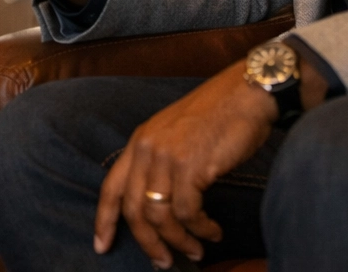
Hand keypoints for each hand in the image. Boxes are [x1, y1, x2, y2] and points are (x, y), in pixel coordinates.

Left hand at [93, 63, 277, 267]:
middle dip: (148, 242)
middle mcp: (147, 148)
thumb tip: (161, 205)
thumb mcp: (176, 133)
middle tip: (163, 262)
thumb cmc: (218, 115)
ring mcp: (167, 156)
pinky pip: (188, 212)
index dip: (104, 220)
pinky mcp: (191, 166)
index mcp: (140, 141)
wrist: (246, 92)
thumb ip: (161, 161)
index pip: (111, 187)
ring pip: (161, 216)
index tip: (101, 245)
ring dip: (179, 241)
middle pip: (134, 209)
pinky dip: (201, 229)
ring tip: (196, 250)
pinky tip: (213, 231)